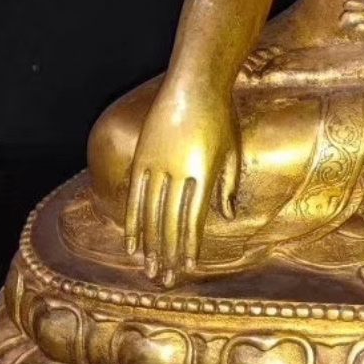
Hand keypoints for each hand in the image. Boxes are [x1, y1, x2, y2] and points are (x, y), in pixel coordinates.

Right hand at [124, 80, 240, 285]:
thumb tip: (225, 216)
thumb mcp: (232, 150)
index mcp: (204, 176)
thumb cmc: (221, 116)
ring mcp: (157, 166)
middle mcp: (179, 175)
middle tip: (164, 279)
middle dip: (168, 255)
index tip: (187, 269)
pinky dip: (133, 221)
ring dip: (149, 245)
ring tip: (147, 268)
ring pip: (150, 214)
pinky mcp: (143, 157)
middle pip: (170, 224)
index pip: (194, 221)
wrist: (195, 84)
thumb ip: (227, 185)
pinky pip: (135, 196)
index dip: (189, 247)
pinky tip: (131, 241)